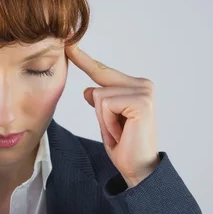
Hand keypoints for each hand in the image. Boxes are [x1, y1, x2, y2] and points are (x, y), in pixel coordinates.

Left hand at [65, 43, 159, 187]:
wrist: (138, 170)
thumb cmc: (124, 146)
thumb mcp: (106, 120)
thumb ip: (100, 101)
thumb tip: (89, 90)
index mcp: (135, 86)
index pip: (103, 71)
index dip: (84, 59)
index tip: (69, 43)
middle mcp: (143, 84)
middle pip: (98, 84)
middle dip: (101, 112)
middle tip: (119, 131)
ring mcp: (144, 91)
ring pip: (99, 95)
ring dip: (104, 120)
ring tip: (121, 133)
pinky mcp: (141, 101)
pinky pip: (105, 105)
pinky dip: (108, 123)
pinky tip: (122, 133)